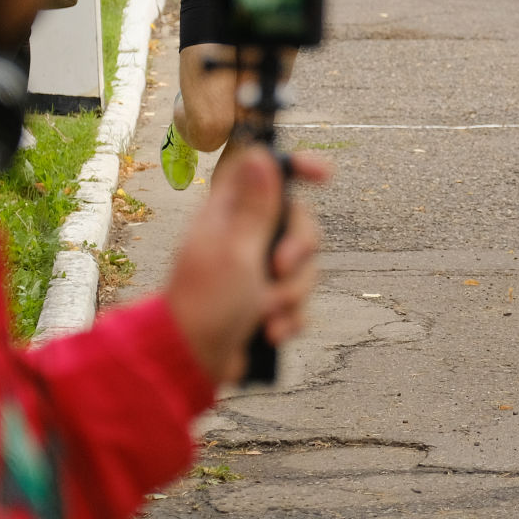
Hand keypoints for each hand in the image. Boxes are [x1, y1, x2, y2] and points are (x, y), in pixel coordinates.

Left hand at [164, 148, 324, 385]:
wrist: (193, 361)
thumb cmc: (205, 304)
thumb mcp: (235, 251)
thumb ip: (254, 206)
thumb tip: (262, 156)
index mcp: (230, 214)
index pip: (265, 172)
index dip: (297, 167)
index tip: (325, 175)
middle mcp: (246, 236)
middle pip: (299, 223)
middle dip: (299, 250)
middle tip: (279, 270)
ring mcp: (258, 269)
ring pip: (305, 266)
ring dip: (292, 294)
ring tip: (266, 313)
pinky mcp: (268, 300)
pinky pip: (300, 300)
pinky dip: (290, 317)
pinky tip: (271, 332)